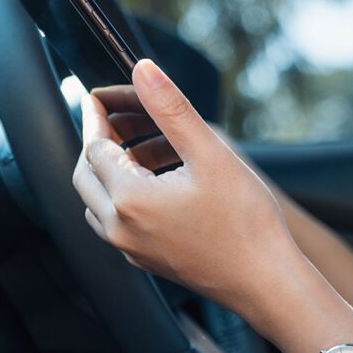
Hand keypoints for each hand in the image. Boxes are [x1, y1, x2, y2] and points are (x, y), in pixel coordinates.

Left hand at [73, 59, 298, 313]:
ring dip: (108, 168)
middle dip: (97, 140)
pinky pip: (116, 221)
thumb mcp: (210, 153)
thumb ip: (171, 108)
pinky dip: (123, 193)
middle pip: (86, 173)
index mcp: (129, 200)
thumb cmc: (246, 221)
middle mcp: (119, 229)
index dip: (97, 115)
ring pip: (97, 200)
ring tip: (139, 145)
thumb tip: (143, 70)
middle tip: (117, 115)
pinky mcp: (146, 260)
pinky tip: (156, 181)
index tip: (102, 94)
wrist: (266, 282)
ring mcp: (130, 249)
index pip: (94, 145)